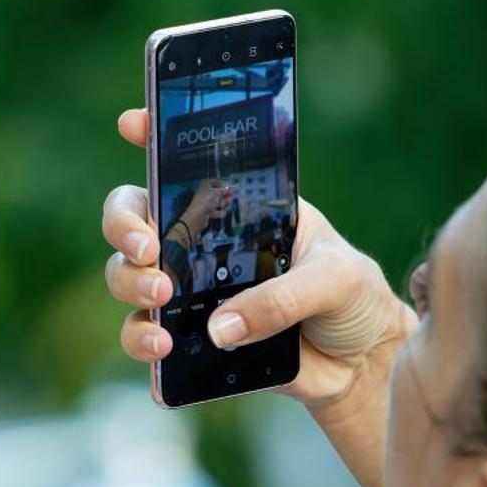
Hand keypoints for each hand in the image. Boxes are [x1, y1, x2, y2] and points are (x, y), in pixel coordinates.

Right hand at [100, 108, 414, 410]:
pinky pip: (144, 338)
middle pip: (134, 222)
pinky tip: (160, 351)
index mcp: (238, 207)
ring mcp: (190, 292)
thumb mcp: (336, 278)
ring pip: (126, 278)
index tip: (132, 123)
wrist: (360, 363)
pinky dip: (141, 343)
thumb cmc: (352, 298)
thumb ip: (283, 297)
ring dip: (130, 286)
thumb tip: (219, 328)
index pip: (186, 164)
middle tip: (149, 252)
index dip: (153, 137)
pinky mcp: (188, 340)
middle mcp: (202, 243)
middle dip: (126, 229)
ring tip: (160, 303)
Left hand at [180, 179, 230, 234]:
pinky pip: (215, 211)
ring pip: (217, 203)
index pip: (214, 182)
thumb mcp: (217, 193)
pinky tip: (223, 213)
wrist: (197, 217)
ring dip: (224, 203)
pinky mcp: (207, 213)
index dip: (222, 184)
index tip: (229, 187)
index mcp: (205, 186)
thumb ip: (225, 190)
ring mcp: (205, 204)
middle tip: (232, 196)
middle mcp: (205, 194)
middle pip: (217, 193)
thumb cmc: (207, 201)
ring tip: (229, 204)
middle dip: (225, 195)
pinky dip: (219, 212)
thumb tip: (231, 188)